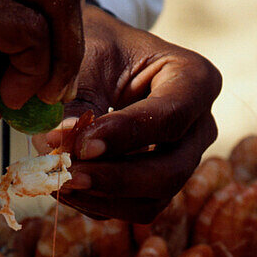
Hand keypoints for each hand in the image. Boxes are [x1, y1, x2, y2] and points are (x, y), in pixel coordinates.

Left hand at [32, 5, 221, 222]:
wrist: (101, 59)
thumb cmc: (98, 48)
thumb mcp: (86, 62)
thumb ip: (74, 103)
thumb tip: (57, 147)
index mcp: (195, 79)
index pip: (169, 117)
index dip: (125, 136)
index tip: (81, 144)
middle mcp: (200, 126)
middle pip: (171, 170)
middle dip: (115, 179)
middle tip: (67, 176)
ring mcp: (184, 160)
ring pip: (154, 199)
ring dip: (102, 198)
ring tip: (58, 182)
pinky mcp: (160, 184)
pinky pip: (135, 208)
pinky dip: (98, 203)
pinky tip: (66, 186)